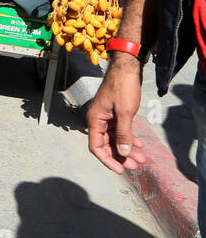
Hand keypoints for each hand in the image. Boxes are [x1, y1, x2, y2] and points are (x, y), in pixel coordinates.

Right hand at [86, 54, 148, 173]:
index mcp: (95, 120)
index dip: (107, 159)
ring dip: (128, 148)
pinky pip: (120, 131)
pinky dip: (129, 138)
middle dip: (121, 156)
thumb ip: (124, 134)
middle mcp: (98, 120)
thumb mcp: (125, 112)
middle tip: (136, 165)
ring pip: (115, 139)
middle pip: (107, 145)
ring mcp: (107, 117)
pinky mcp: (115, 113)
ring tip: (142, 158)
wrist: (127, 68)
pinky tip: (140, 145)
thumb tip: (122, 153)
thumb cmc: (123, 87)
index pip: (96, 146)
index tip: (120, 169)